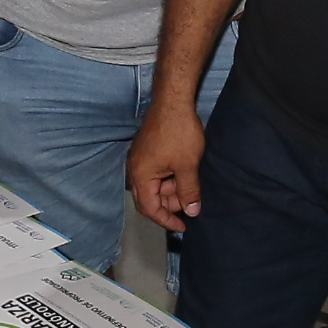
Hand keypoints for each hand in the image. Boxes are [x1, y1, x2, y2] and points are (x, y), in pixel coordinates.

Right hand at [125, 99, 205, 235]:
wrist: (174, 101)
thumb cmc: (179, 133)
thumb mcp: (187, 166)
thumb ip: (189, 192)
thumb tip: (192, 212)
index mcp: (140, 176)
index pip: (149, 208)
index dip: (166, 220)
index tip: (183, 226)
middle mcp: (135, 169)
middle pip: (149, 198)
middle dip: (169, 205)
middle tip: (190, 205)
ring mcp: (140, 159)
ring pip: (154, 186)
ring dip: (171, 191)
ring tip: (190, 187)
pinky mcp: (147, 151)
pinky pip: (155, 174)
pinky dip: (169, 179)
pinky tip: (184, 176)